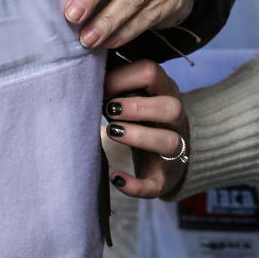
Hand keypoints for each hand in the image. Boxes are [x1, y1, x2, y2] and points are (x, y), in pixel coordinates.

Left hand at [103, 60, 189, 198]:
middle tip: (108, 110)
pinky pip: (155, 184)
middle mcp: (174, 119)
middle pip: (171, 106)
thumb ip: (115, 83)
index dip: (122, 77)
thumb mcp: (134, 93)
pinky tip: (114, 177)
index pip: (151, 72)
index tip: (100, 86)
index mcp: (163, 90)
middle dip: (136, 107)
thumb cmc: (138, 114)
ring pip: (170, 142)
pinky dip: (135, 185)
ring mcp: (174, 150)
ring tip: (111, 131)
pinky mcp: (163, 178)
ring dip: (138, 136)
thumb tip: (84, 73)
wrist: (165, 152)